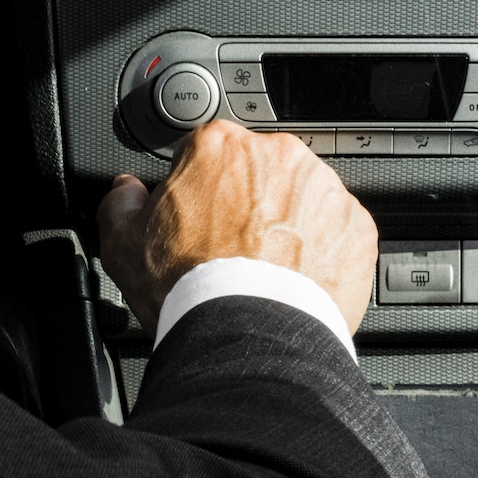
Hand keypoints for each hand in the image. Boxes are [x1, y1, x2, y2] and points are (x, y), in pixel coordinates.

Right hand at [96, 120, 377, 336]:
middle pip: (261, 171)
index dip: (199, 188)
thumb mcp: (124, 243)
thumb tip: (126, 192)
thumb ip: (121, 204)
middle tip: (232, 247)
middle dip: (249, 201)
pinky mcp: (357, 226)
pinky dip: (323, 250)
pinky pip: (338, 231)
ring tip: (267, 268)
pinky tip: (298, 279)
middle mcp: (278, 156)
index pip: (208, 152)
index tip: (198, 216)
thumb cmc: (190, 285)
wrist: (250, 331)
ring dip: (290, 222)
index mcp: (220, 147)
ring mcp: (324, 189)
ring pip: (304, 197)